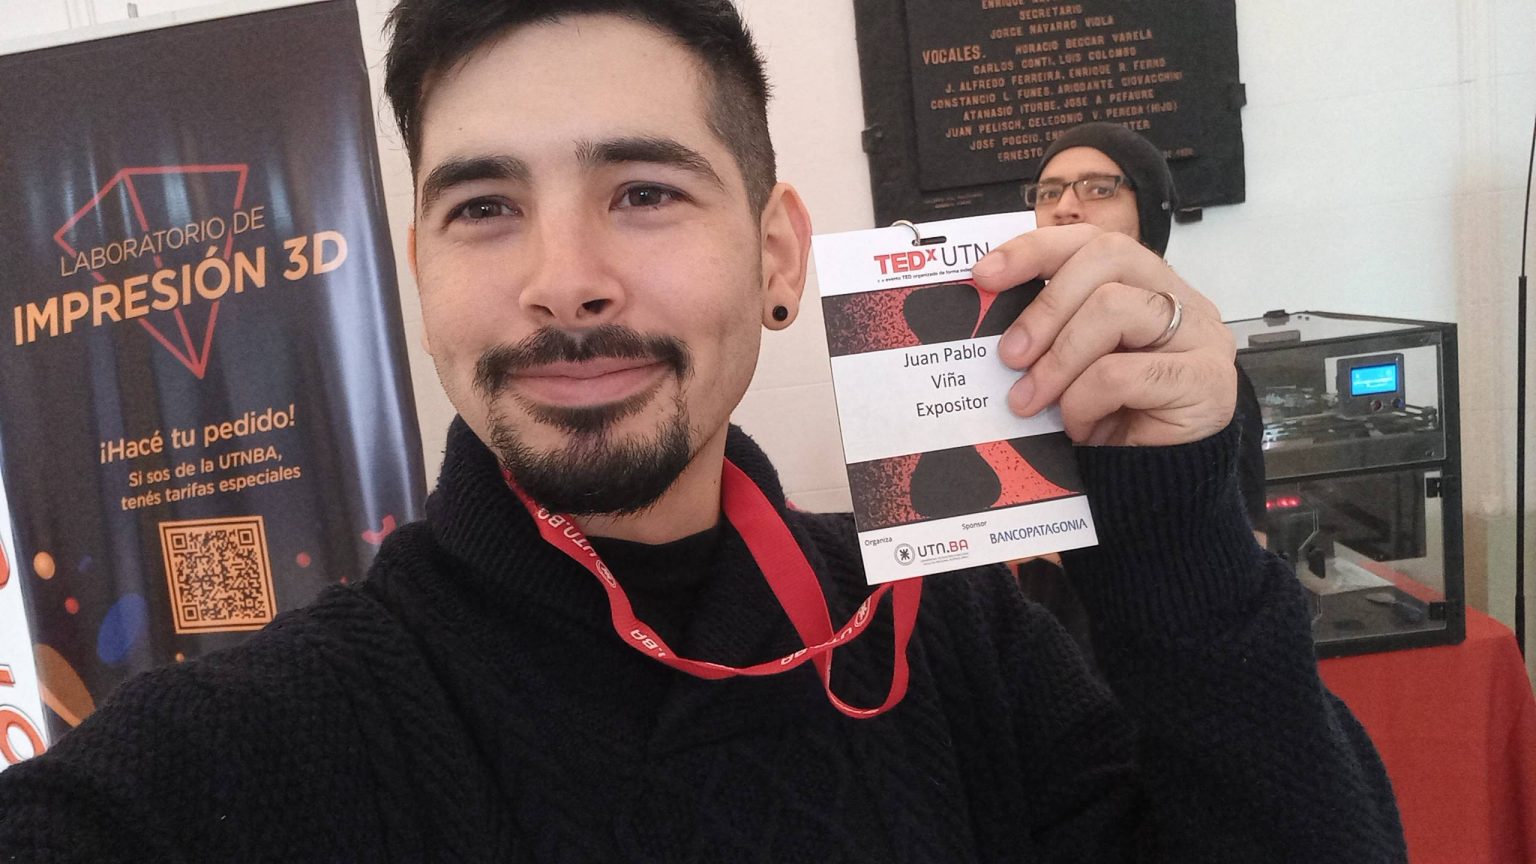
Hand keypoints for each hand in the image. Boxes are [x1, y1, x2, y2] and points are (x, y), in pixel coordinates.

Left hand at [971, 225, 1235, 446]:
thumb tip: (991, 315)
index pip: (1092, 240)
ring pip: (1114, 309)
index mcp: (1145, 285)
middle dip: (1046, 306)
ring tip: (1035, 400)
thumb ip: (1051, 332)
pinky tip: (1081, 426)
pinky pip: (1122, 373)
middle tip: (1010, 355)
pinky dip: (1085, 401)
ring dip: (1060, 359)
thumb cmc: (1115, 420)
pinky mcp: (1205, 380)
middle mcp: (1179, 298)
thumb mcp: (1074, 365)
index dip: (1036, 249)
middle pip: (1108, 257)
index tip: (985, 275)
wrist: (1161, 483)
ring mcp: (1199, 336)